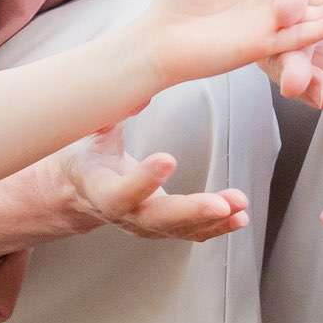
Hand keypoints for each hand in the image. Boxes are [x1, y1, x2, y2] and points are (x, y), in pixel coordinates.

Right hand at [61, 127, 248, 241]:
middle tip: (221, 205)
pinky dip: (218, 226)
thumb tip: (138, 90)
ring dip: (214, 218)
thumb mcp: (90, 133)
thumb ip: (111, 113)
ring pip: (181, 228)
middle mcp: (124, 214)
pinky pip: (192, 232)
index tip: (169, 158)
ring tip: (240, 205)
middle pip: (158, 218)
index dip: (143, 179)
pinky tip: (240, 217)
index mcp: (100, 189)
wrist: (82, 191)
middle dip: (192, 211)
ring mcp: (145, 225)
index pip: (120, 192)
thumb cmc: (88, 156)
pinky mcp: (164, 228)